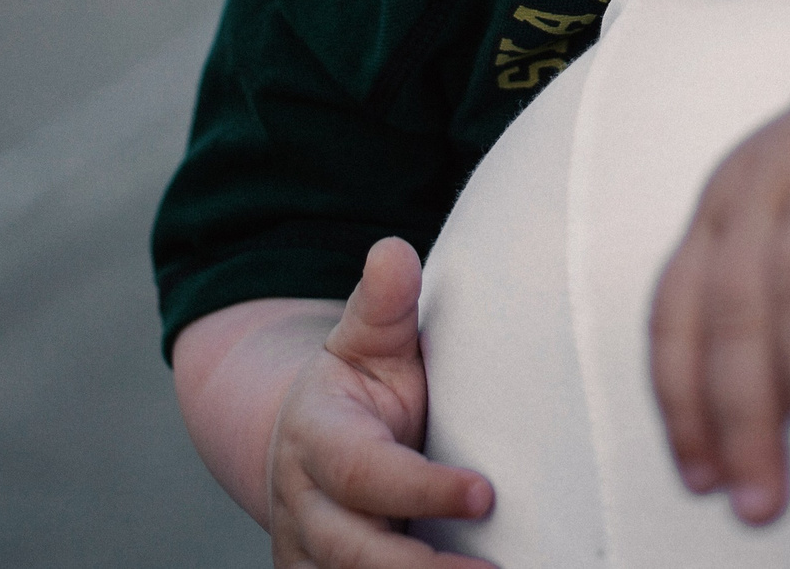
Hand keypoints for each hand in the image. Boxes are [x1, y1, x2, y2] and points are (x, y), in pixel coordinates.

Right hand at [268, 238, 495, 568]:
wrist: (307, 445)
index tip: (484, 494)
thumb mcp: (367, 341)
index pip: (364, 472)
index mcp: (316, 438)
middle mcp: (305, 507)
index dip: (421, 490)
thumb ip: (384, 304)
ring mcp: (309, 555)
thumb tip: (393, 251)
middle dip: (421, 568)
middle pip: (355, 552)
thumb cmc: (360, 389)